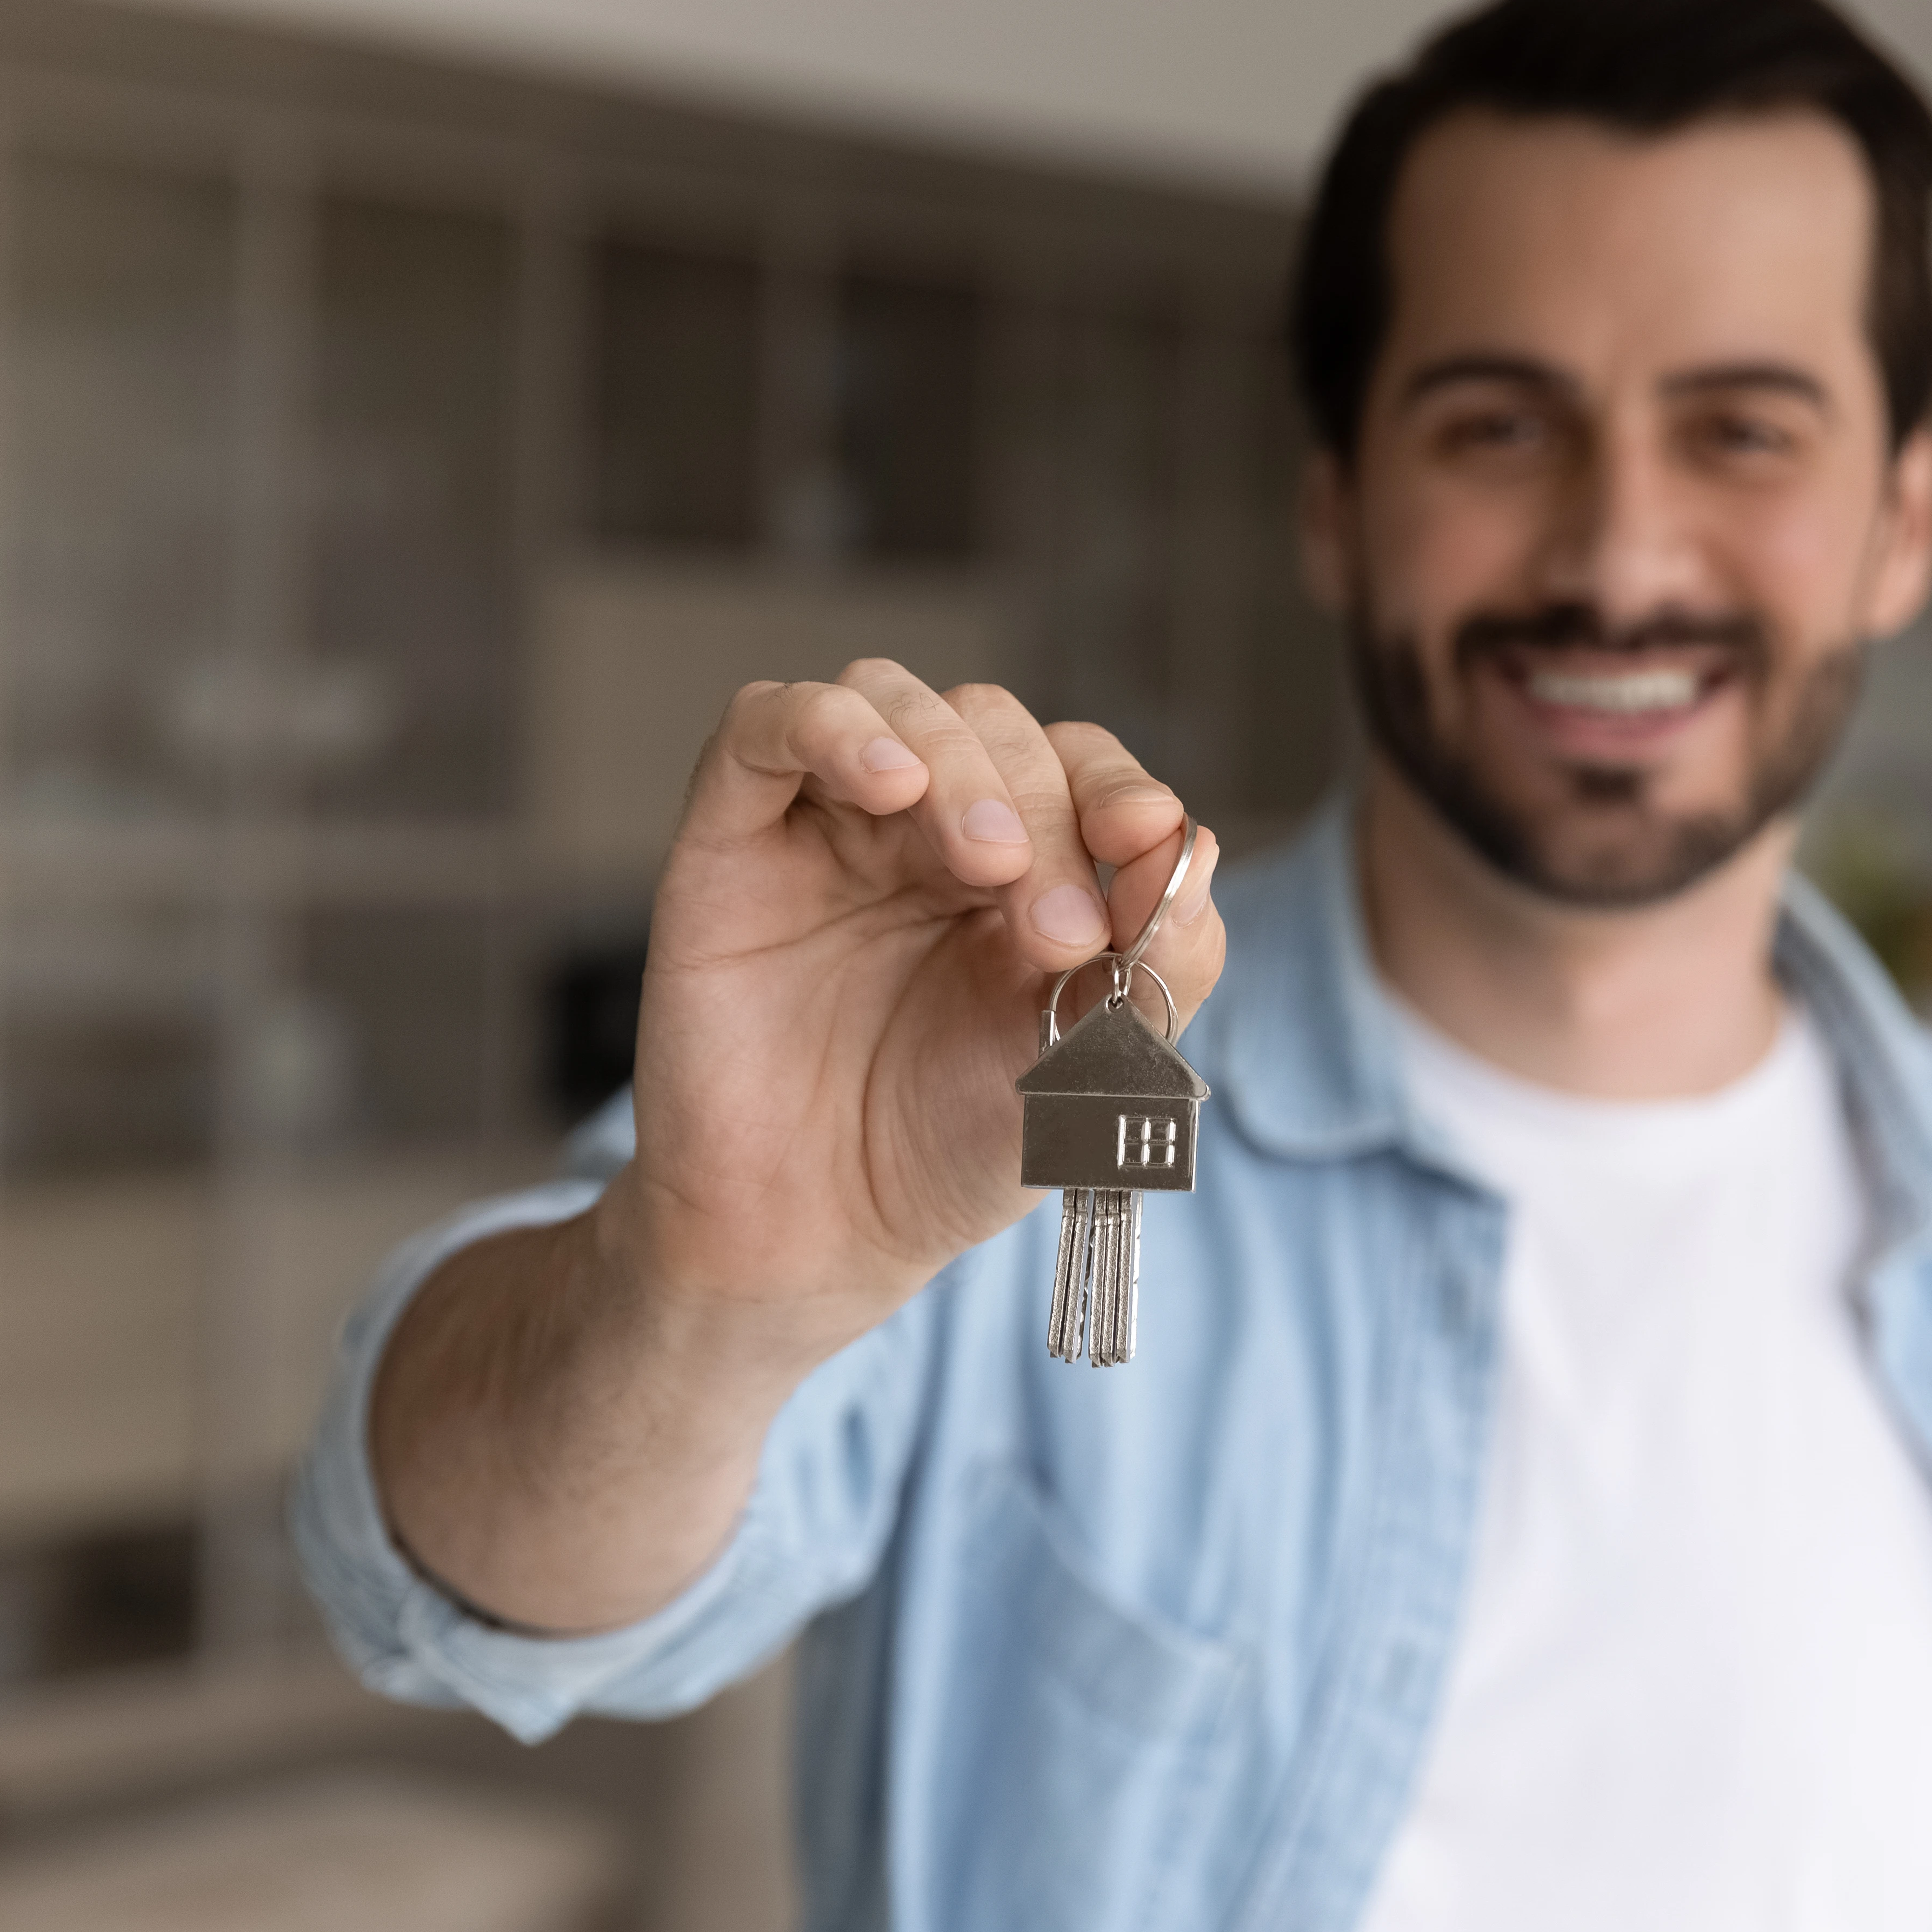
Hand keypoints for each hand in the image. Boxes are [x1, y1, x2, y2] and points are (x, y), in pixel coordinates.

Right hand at [602, 661, 1226, 1351]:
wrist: (814, 1234)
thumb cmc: (949, 1149)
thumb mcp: (1090, 1070)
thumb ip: (1163, 963)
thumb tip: (1197, 843)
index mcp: (1022, 865)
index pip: (1079, 767)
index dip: (1117, 788)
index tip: (1144, 839)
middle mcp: (925, 828)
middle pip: (994, 727)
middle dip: (1044, 811)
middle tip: (1057, 930)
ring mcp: (829, 825)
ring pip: (890, 697)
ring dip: (959, 761)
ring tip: (987, 861)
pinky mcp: (734, 837)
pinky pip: (767, 724)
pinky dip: (832, 727)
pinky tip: (889, 783)